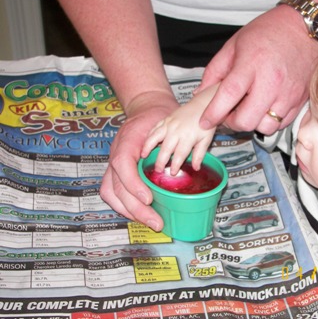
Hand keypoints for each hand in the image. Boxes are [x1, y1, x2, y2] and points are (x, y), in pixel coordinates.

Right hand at [99, 91, 178, 231]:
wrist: (147, 107)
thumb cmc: (158, 116)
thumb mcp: (167, 123)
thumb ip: (174, 143)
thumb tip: (195, 165)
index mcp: (127, 141)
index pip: (122, 164)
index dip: (133, 184)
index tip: (149, 199)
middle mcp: (116, 154)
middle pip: (117, 187)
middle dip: (136, 208)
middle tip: (157, 222)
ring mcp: (113, 163)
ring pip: (110, 193)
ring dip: (129, 212)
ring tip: (149, 222)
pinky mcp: (116, 171)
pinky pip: (112, 192)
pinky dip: (124, 206)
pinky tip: (139, 215)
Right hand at [141, 85, 217, 174]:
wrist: (202, 105)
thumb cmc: (205, 123)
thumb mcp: (206, 140)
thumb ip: (199, 154)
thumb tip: (195, 168)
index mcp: (188, 137)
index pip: (180, 154)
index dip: (175, 165)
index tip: (173, 173)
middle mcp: (177, 130)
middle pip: (166, 148)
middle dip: (161, 161)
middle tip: (158, 170)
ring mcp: (169, 124)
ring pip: (155, 137)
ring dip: (148, 147)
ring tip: (143, 156)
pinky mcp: (165, 120)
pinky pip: (154, 129)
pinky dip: (148, 136)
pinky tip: (145, 144)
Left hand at [198, 5, 317, 134]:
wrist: (304, 27)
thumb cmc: (269, 32)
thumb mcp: (234, 44)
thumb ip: (215, 70)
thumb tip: (201, 93)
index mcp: (251, 64)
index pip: (229, 95)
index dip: (214, 113)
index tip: (205, 121)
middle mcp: (271, 81)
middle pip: (247, 120)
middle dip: (232, 123)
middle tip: (229, 114)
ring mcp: (288, 93)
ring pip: (265, 127)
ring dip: (253, 123)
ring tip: (249, 109)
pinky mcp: (300, 100)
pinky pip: (282, 124)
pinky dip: (270, 121)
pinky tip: (265, 107)